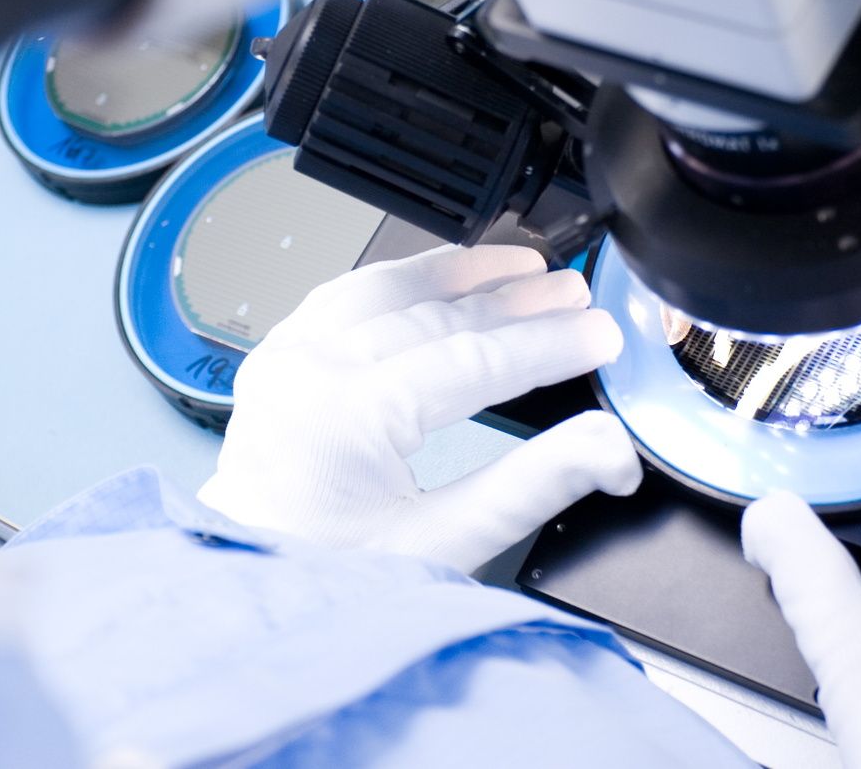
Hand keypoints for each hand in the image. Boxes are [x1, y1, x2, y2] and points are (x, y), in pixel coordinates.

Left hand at [196, 245, 641, 573]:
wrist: (252, 593)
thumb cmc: (329, 577)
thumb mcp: (444, 545)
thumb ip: (534, 487)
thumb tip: (608, 449)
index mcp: (345, 417)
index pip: (471, 360)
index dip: (547, 344)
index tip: (598, 334)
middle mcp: (307, 373)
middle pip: (433, 316)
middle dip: (516, 304)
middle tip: (575, 296)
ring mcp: (285, 359)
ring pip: (385, 289)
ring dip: (459, 275)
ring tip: (521, 266)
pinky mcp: (276, 359)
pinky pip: (343, 296)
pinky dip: (400, 281)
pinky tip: (438, 274)